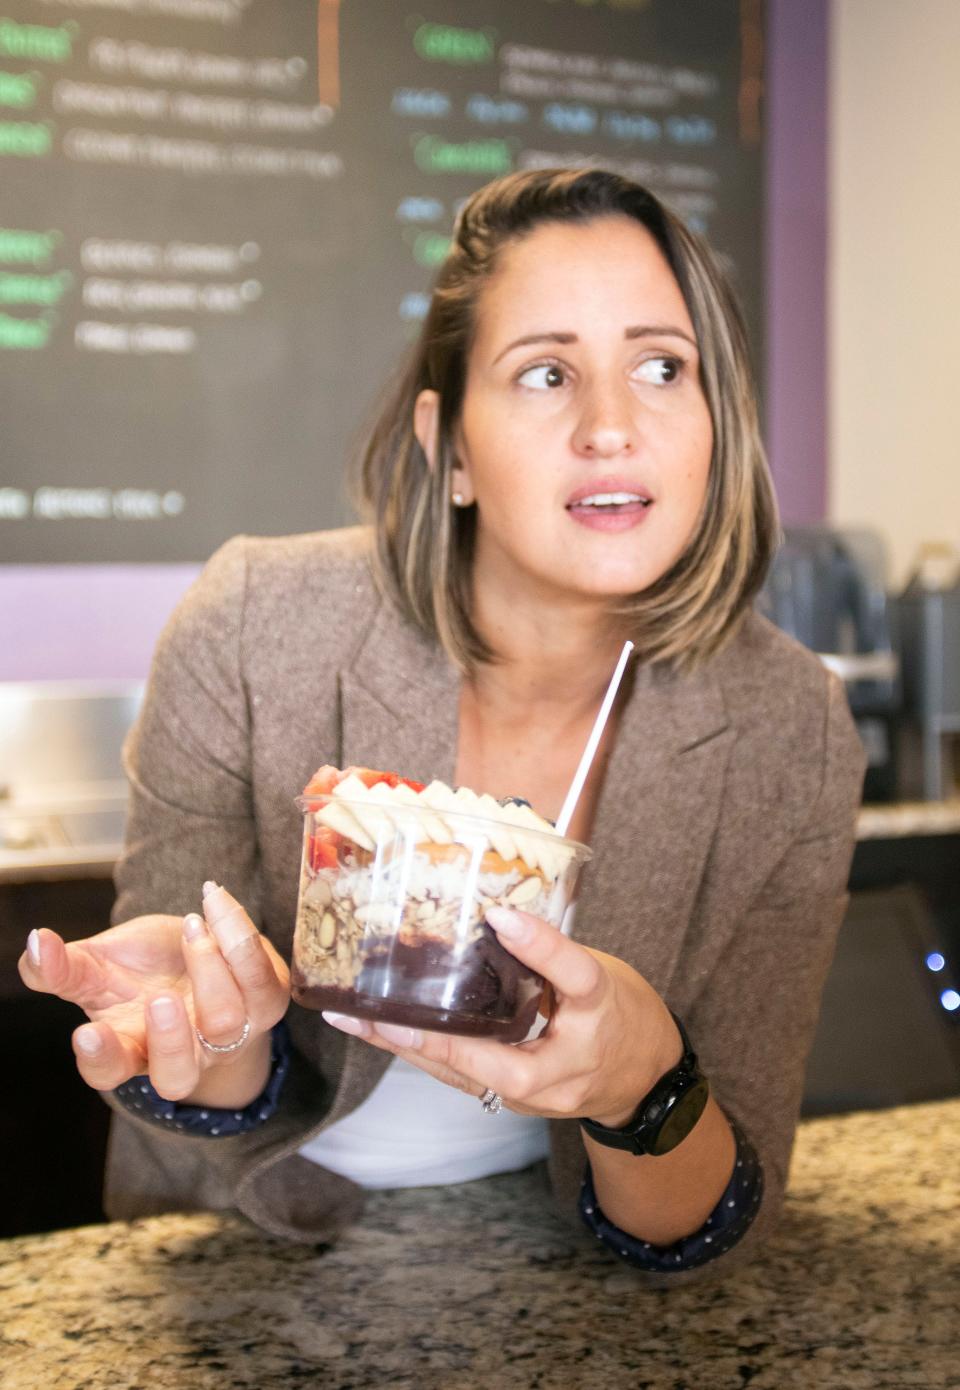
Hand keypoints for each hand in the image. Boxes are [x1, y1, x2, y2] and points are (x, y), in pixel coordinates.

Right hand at [18, 884, 289, 1107]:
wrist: (199, 952)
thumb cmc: (141, 969)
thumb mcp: (95, 966)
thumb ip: (60, 965)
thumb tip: (36, 943)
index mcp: (130, 1047)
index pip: (111, 1069)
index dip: (100, 1059)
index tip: (86, 1034)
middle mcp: (183, 1051)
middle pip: (178, 1074)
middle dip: (171, 1040)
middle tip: (160, 1000)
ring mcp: (230, 1032)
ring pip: (227, 1021)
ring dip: (208, 968)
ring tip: (190, 925)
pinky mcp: (267, 1000)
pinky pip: (264, 980)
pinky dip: (240, 936)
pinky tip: (215, 903)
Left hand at [321, 905, 679, 1124]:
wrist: (643, 1080)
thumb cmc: (620, 1016)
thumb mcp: (601, 975)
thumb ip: (553, 953)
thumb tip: (497, 914)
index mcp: (597, 1019)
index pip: (574, 979)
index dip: (540, 946)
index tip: (502, 914)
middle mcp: (561, 1067)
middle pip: (493, 1056)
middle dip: (431, 1038)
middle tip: (381, 1014)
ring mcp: (532, 1093)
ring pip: (464, 1073)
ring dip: (407, 1048)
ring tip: (355, 1020)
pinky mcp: (510, 1097)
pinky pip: (460, 1076)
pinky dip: (420, 1053)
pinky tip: (379, 1031)